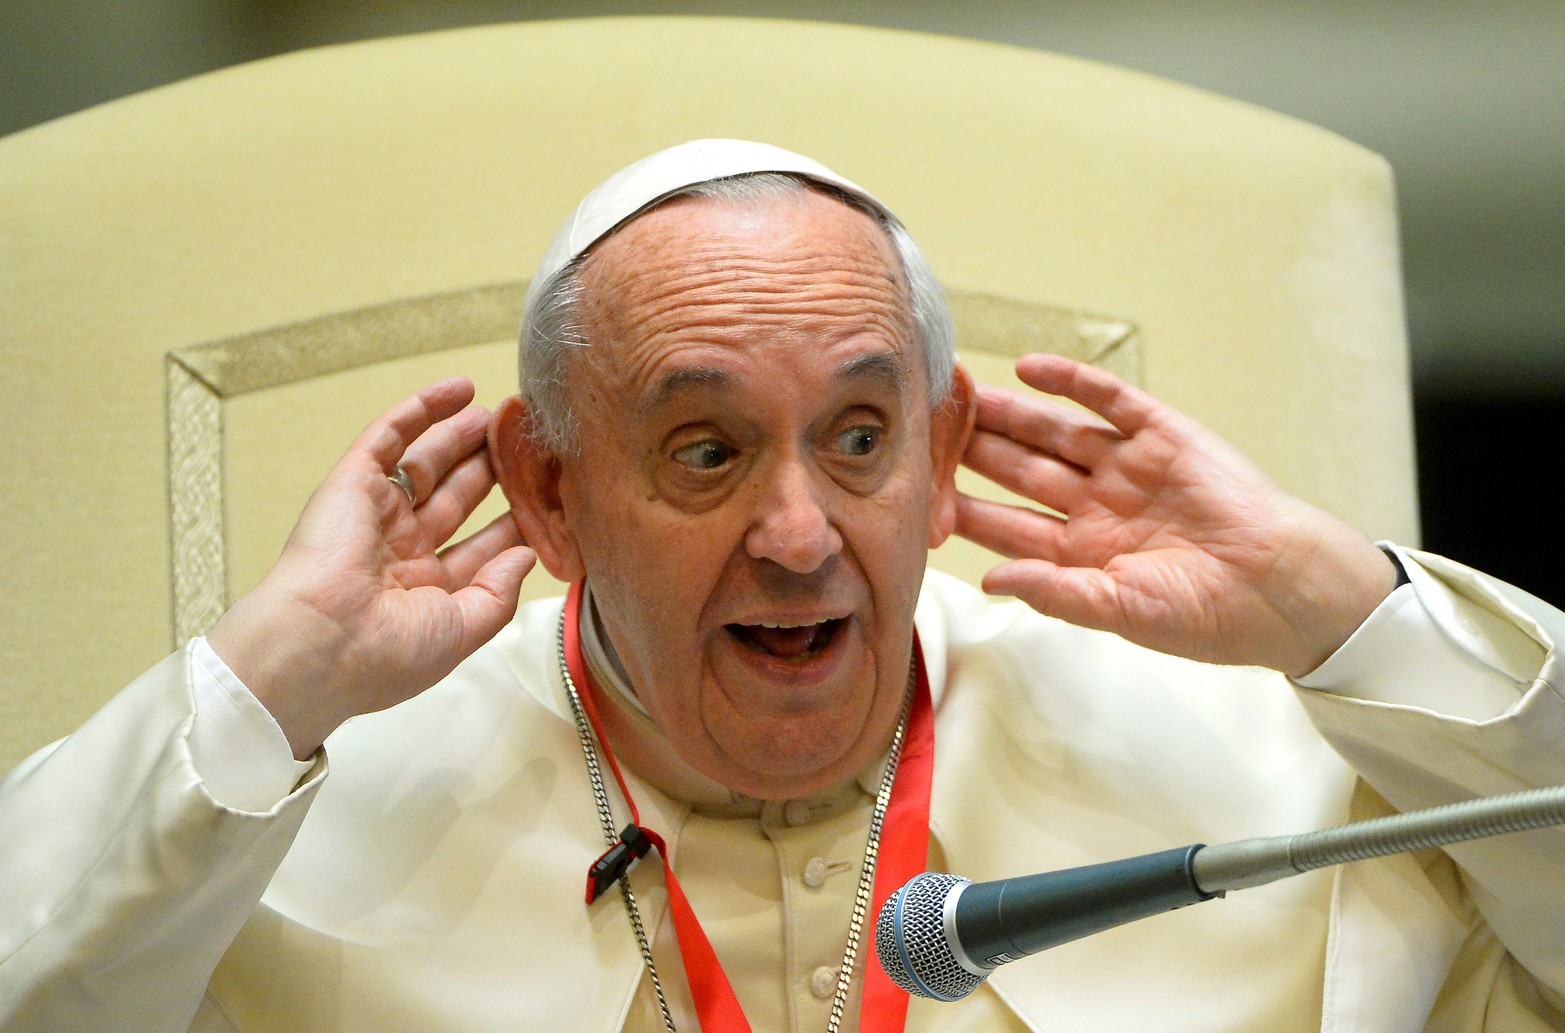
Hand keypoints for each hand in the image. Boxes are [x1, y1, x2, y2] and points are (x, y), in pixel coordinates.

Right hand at [208, 378, 535, 757]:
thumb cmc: (386, 654)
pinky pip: (389, 437)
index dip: (513, 524)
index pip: (479, 548)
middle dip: (490, 472)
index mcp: (424, 591)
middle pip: (456, 499)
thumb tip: (525, 554)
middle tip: (525, 446)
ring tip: (500, 415)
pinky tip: (456, 390)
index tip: (550, 500)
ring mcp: (375, 514)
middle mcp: (399, 551)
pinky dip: (421, 410)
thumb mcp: (461, 631)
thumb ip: (498, 592)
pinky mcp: (352, 484)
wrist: (320, 644)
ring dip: (462, 437)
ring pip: (427, 464)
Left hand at [955, 354, 1396, 676]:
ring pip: (1052, 432)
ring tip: (960, 390)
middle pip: (1018, 469)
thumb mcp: (1121, 613)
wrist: (1282, 587)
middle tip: (922, 425)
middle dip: (971, 450)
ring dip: (1007, 412)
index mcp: (1080, 552)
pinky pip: (1107, 400)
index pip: (1005, 526)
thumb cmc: (1207, 613)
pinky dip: (1070, 383)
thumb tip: (990, 581)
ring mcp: (1126, 466)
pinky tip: (1028, 369)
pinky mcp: (1162, 434)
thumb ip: (1055, 592)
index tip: (914, 493)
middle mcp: (1094, 504)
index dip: (961, 508)